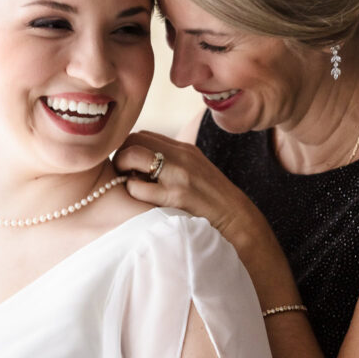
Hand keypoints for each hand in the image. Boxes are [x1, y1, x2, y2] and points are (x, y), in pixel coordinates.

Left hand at [115, 130, 252, 238]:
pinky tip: (140, 201)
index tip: (129, 167)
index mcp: (185, 149)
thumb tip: (140, 164)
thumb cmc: (212, 202)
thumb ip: (173, 163)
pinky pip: (138, 186)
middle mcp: (181, 156)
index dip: (128, 149)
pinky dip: (131, 191)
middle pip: (133, 139)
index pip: (143, 135)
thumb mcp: (195, 172)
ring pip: (132, 155)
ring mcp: (178, 174)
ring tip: (128, 185)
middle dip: (120, 156)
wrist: (238, 222)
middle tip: (122, 175)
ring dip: (122, 170)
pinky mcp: (175, 195)